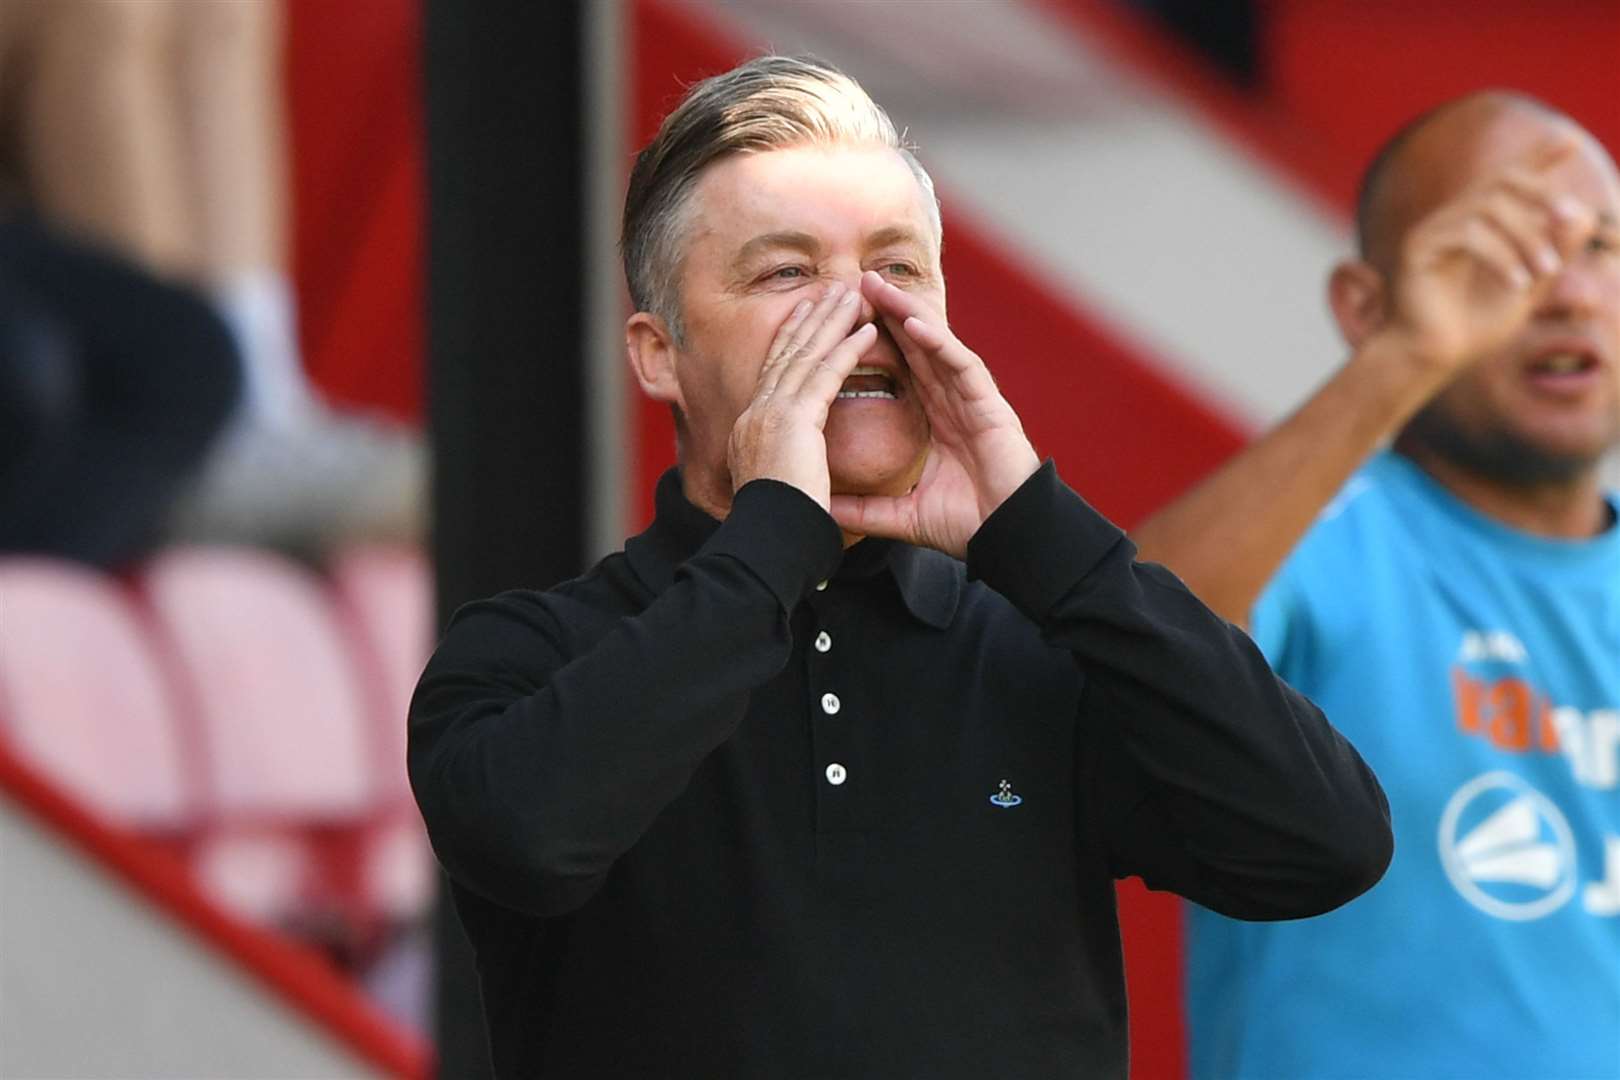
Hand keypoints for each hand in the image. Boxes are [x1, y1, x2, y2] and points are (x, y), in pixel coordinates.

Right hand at [728, 282, 876, 511]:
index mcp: (750, 429)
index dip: (789, 343)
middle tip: (828, 292)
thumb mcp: (777, 488)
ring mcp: (770, 413)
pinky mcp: (793, 419)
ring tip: (854, 297)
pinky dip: (847, 350)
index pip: (772, 375)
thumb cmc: (778, 528)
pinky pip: (825, 375)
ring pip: (805, 355)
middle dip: (808, 321)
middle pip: (785, 355)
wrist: (769, 540)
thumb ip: (784, 467)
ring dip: (831, 323)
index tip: (804, 319)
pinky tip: (867, 332)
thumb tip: (792, 468)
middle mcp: (755, 413)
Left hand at [829, 271, 1039, 557]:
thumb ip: (864, 510)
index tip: (839, 324)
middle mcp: (953, 402)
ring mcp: (972, 400)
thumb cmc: (966, 526)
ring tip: (876, 286)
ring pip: (935, 345)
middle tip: (853, 283)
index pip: (899, 371)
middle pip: (914, 347)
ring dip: (907, 313)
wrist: (1007, 539)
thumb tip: (823, 510)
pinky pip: (961, 365)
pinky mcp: (989, 405)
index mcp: (935, 421)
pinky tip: (914, 323)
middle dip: (885, 313)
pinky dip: (939, 342)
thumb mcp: (901, 516)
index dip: (872, 344)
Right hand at [1380, 139, 1596, 373]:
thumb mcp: (1529, 288)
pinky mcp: (1416, 248)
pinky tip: (1517, 283)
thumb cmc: (1472, 331)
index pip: (1507, 180)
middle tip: (1571, 219)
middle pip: (1501, 182)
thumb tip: (1582, 214)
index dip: (1537, 159)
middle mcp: (1448, 221)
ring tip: (1546, 271)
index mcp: (1472, 226)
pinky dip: (1501, 255)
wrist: (1431, 360)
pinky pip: (1468, 234)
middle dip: (1542, 195)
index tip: (1568, 141)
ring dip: (1527, 236)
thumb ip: (1553, 254)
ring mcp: (1429, 231)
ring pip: (1487, 208)